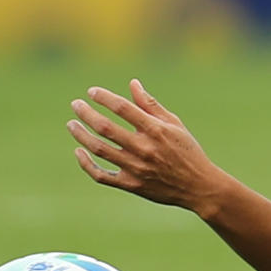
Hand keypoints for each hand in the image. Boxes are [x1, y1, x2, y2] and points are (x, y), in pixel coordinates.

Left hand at [69, 80, 223, 211]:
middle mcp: (144, 148)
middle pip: (105, 127)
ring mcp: (135, 168)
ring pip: (98, 149)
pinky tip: (78, 152)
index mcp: (156, 130)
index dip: (104, 98)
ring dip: (81, 135)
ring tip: (72, 124)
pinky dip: (86, 164)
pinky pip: (101, 175)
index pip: (122, 108)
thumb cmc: (187, 151)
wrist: (198, 186)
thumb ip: (151, 105)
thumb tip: (132, 84)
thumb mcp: (175, 124)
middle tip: (75, 104)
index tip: (91, 91)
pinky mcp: (130, 184)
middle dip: (86, 113)